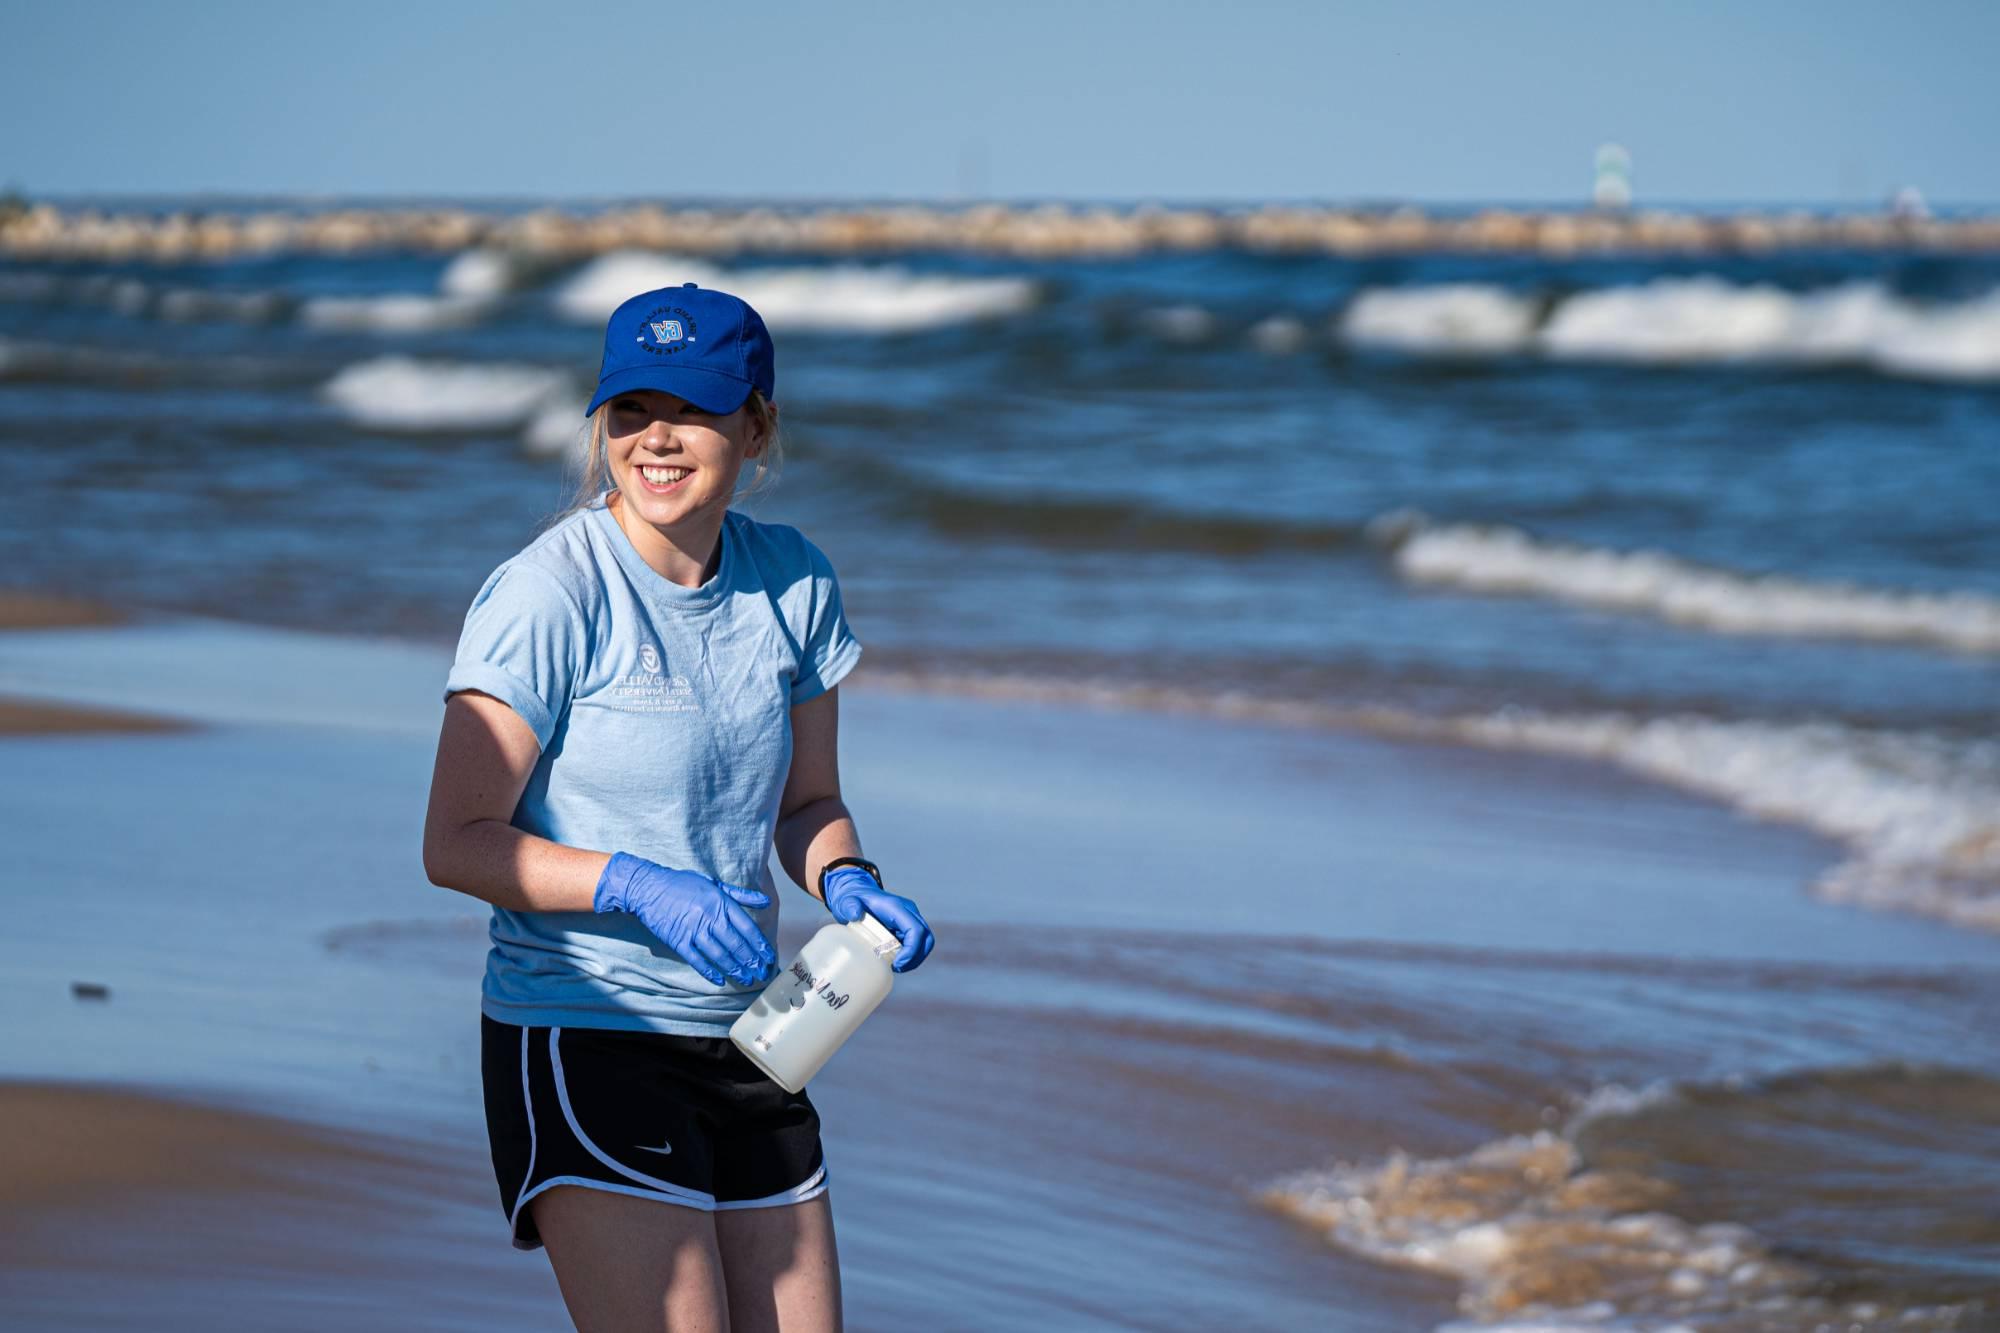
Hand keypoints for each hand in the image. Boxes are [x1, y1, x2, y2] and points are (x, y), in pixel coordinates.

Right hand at [594, 852, 775, 987]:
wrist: (648, 888)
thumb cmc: (684, 884)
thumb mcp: (715, 884)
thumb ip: (742, 895)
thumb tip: (767, 901)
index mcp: (721, 902)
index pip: (746, 927)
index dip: (760, 944)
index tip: (768, 957)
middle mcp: (709, 917)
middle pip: (735, 944)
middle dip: (751, 961)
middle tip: (762, 974)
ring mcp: (692, 930)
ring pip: (719, 954)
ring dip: (734, 969)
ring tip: (747, 980)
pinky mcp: (677, 941)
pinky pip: (696, 960)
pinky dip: (709, 971)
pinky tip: (720, 980)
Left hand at [823, 865, 934, 972]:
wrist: (857, 894)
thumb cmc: (853, 899)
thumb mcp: (847, 901)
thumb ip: (850, 906)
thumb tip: (855, 914)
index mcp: (897, 908)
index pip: (916, 929)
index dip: (912, 949)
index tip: (897, 963)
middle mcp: (908, 912)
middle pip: (926, 937)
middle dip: (916, 957)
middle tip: (898, 968)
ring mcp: (909, 920)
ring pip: (924, 942)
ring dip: (914, 958)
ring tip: (896, 967)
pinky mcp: (907, 927)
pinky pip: (917, 944)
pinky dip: (910, 956)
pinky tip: (895, 961)